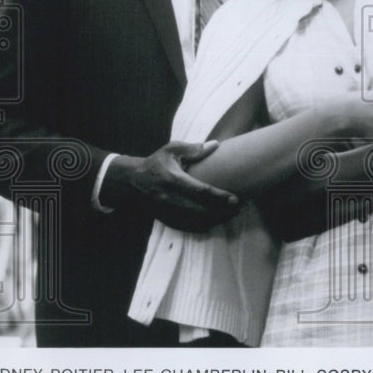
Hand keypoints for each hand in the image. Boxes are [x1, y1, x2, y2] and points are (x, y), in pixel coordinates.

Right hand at [103, 141, 240, 232]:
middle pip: (201, 211)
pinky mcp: (166, 219)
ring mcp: (167, 211)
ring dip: (217, 220)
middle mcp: (169, 198)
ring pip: (196, 222)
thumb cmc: (156, 162)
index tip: (236, 199)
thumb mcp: (171, 150)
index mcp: (172, 180)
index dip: (219, 197)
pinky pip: (189, 228)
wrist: (131, 181)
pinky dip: (205, 226)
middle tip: (240, 208)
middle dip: (223, 212)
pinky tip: (217, 220)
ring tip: (233, 214)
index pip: (200, 192)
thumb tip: (216, 144)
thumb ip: (194, 149)